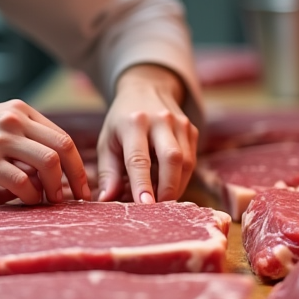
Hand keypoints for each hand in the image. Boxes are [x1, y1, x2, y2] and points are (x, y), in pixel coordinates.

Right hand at [0, 99, 90, 204]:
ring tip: (52, 201)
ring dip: (56, 187)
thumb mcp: (1, 123)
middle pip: (63, 147)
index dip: (78, 165)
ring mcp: (0, 140)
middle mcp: (15, 121)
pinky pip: (22, 181)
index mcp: (23, 112)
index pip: (63, 137)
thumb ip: (27, 139)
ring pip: (48, 162)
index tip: (83, 186)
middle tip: (78, 199)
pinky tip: (28, 201)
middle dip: (76, 176)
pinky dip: (31, 196)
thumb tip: (57, 171)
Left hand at [95, 64, 197, 202]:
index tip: (145, 205)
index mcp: (133, 122)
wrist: (146, 88)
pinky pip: (191, 160)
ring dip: (175, 186)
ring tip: (160, 199)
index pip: (139, 158)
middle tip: (158, 210)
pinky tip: (168, 185)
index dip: (142, 183)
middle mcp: (160, 120)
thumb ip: (108, 172)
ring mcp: (180, 123)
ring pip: (186, 162)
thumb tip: (106, 200)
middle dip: (167, 188)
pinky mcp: (192, 130)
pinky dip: (181, 178)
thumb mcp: (107, 142)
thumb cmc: (121, 122)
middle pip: (172, 159)